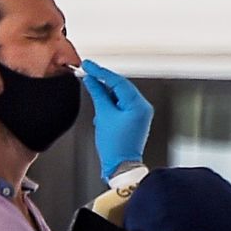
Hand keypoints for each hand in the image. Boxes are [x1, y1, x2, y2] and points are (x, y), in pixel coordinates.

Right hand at [81, 59, 152, 182]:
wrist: (120, 165)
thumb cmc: (115, 146)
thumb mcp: (103, 115)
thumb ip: (98, 94)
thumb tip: (91, 80)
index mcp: (139, 105)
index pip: (118, 81)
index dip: (101, 72)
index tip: (88, 65)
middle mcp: (142, 107)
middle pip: (120, 87)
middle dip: (103, 81)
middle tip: (88, 72)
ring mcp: (140, 114)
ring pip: (120, 95)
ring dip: (106, 93)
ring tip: (92, 88)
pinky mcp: (134, 119)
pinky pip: (121, 105)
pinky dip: (110, 103)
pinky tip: (101, 104)